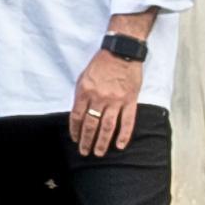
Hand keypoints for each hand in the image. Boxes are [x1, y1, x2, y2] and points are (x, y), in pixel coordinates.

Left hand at [67, 36, 143, 159]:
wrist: (121, 52)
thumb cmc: (101, 64)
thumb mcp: (84, 77)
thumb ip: (81, 96)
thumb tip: (78, 115)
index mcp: (85, 91)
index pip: (77, 116)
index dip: (75, 130)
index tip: (75, 140)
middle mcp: (99, 97)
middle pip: (91, 125)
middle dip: (86, 141)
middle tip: (84, 152)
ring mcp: (116, 100)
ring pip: (108, 126)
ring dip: (102, 142)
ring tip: (99, 152)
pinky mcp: (130, 100)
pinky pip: (127, 121)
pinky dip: (124, 135)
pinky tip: (119, 145)